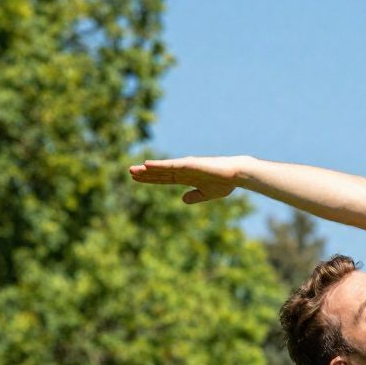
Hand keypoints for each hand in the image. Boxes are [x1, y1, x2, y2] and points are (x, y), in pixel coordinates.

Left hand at [127, 155, 248, 204]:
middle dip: (145, 174)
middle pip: (160, 173)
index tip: (137, 179)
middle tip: (130, 172)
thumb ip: (195, 196)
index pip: (164, 179)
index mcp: (186, 178)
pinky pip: (171, 165)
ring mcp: (185, 167)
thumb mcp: (207, 193)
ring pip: (162, 168)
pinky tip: (147, 165)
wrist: (236, 174)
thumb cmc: (224, 182)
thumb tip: (183, 200)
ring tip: (133, 170)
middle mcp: (183, 171)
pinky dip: (158, 165)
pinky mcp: (189, 164)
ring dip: (147, 169)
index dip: (150, 179)